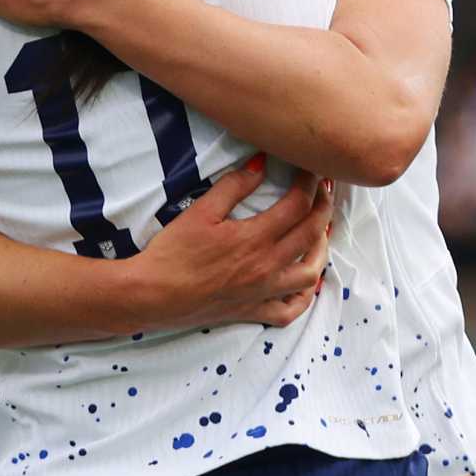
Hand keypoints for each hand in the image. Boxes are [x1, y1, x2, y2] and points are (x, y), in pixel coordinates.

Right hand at [127, 156, 334, 331]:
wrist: (152, 295)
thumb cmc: (172, 252)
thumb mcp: (200, 212)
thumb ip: (234, 186)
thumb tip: (261, 164)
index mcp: (255, 238)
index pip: (297, 205)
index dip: (309, 183)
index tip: (309, 170)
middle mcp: (267, 266)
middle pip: (312, 234)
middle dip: (323, 208)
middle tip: (322, 192)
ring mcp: (263, 292)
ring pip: (311, 274)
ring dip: (321, 251)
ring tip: (318, 234)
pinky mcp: (253, 311)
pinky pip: (290, 311)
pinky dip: (304, 297)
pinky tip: (304, 283)